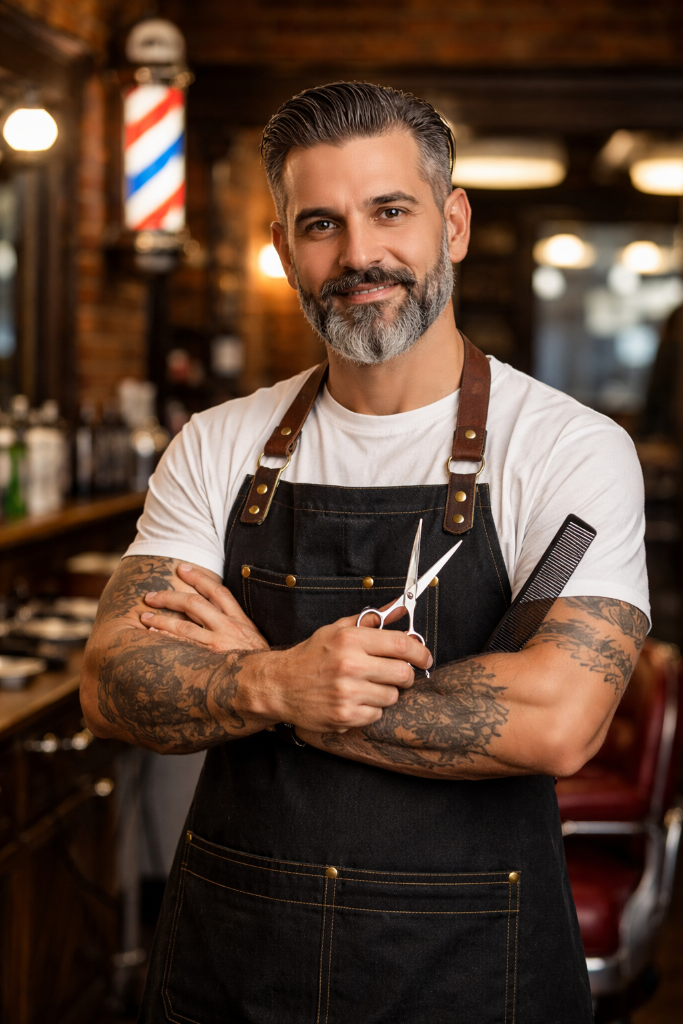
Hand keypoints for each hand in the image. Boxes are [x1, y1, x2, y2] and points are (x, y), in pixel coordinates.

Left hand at [141, 563, 268, 652]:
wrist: (272, 683)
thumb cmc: (262, 664)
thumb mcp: (255, 640)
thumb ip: (239, 628)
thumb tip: (221, 619)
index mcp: (241, 621)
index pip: (217, 591)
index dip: (199, 577)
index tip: (182, 569)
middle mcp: (228, 628)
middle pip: (194, 603)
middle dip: (170, 596)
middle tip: (152, 596)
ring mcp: (218, 644)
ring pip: (184, 625)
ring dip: (161, 618)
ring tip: (145, 616)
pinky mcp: (209, 660)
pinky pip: (183, 646)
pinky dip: (166, 638)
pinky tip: (153, 634)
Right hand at [246, 612, 431, 732]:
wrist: (279, 685)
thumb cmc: (311, 656)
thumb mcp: (338, 630)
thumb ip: (371, 619)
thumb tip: (400, 608)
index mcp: (350, 640)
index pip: (401, 645)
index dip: (420, 652)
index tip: (425, 658)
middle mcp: (350, 666)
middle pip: (403, 674)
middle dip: (406, 675)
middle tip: (398, 674)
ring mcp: (347, 693)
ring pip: (392, 697)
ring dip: (386, 692)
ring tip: (367, 686)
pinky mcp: (345, 716)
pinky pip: (376, 714)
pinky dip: (371, 709)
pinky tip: (355, 700)